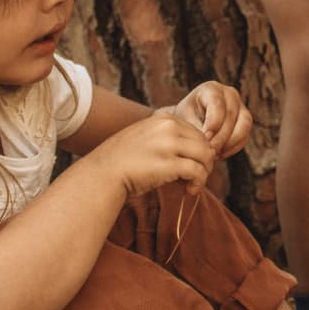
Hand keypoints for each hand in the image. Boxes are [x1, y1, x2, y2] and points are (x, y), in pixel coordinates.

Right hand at [85, 111, 215, 196]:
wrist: (103, 174)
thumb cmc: (123, 161)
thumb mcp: (146, 138)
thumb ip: (169, 138)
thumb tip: (198, 152)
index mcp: (163, 118)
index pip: (197, 132)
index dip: (199, 151)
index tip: (191, 165)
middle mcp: (168, 127)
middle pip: (205, 143)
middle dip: (205, 162)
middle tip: (195, 178)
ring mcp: (169, 144)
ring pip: (206, 156)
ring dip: (204, 173)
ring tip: (193, 185)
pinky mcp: (169, 164)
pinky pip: (197, 172)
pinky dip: (199, 183)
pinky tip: (189, 191)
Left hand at [172, 80, 252, 158]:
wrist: (189, 122)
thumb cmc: (185, 119)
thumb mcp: (185, 121)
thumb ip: (196, 129)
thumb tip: (207, 143)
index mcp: (211, 89)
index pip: (217, 104)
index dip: (213, 123)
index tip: (205, 139)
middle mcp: (229, 94)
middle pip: (231, 116)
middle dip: (221, 137)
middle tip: (210, 152)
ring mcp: (240, 107)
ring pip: (244, 125)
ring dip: (230, 143)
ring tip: (215, 155)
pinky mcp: (245, 122)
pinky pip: (244, 136)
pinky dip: (233, 148)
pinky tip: (219, 155)